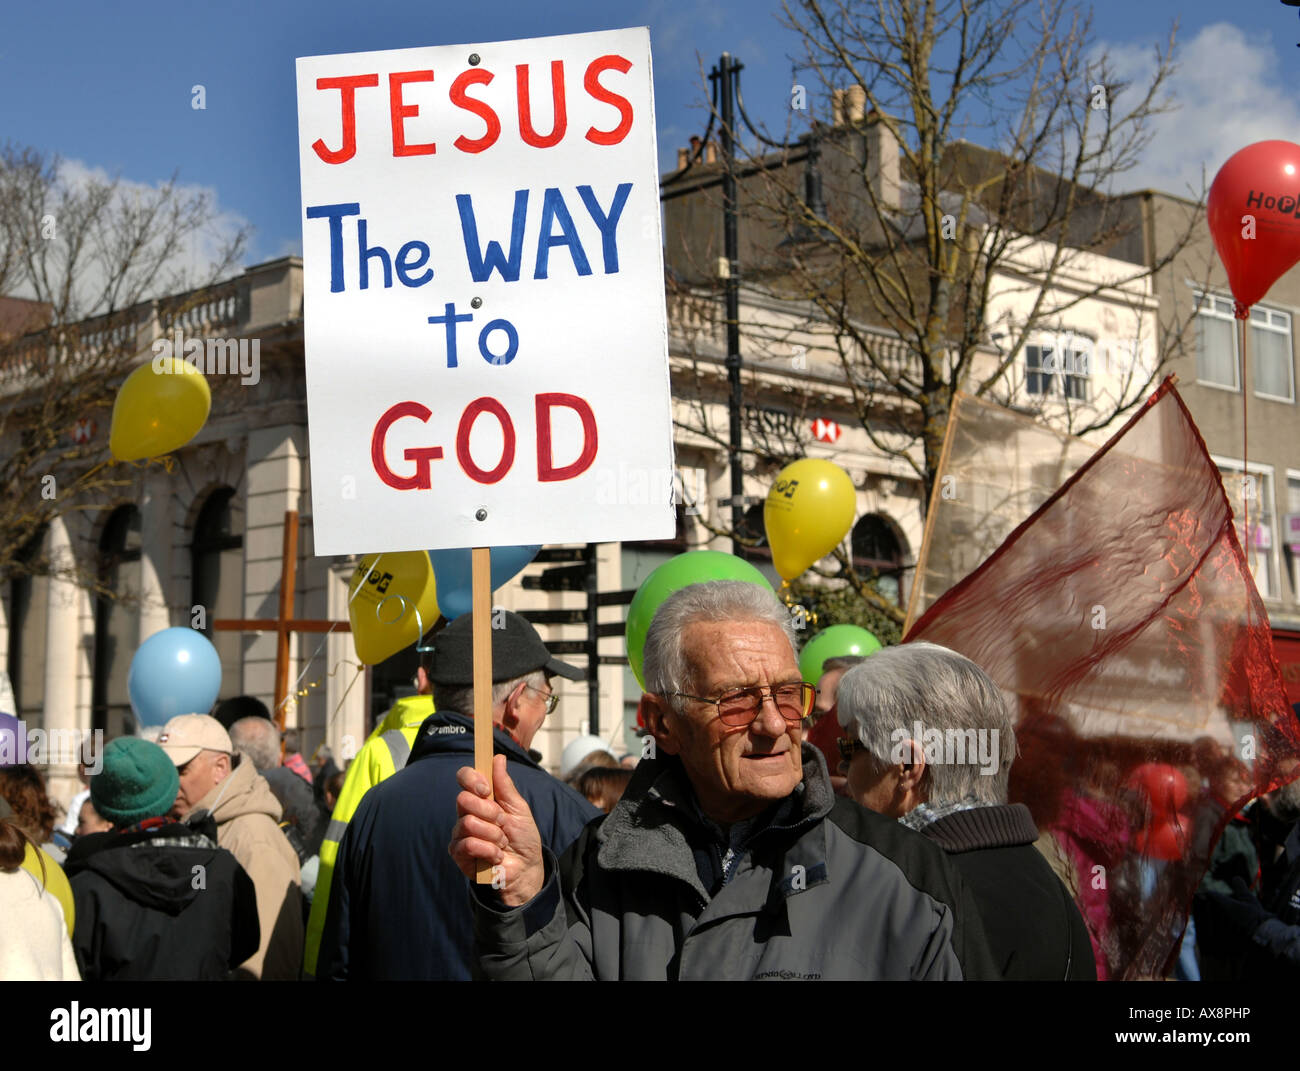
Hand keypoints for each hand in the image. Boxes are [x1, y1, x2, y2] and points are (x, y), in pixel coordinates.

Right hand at [449, 754, 544, 905]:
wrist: (526, 868)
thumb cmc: (523, 837)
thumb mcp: (519, 808)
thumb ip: (505, 786)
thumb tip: (498, 758)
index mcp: (481, 798)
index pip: (464, 777)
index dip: (472, 779)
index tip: (486, 789)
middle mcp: (467, 812)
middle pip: (463, 799)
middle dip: (489, 812)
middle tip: (502, 822)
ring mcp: (460, 833)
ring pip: (467, 823)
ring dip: (492, 834)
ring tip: (502, 843)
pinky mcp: (459, 853)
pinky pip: (468, 844)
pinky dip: (488, 850)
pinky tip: (496, 856)